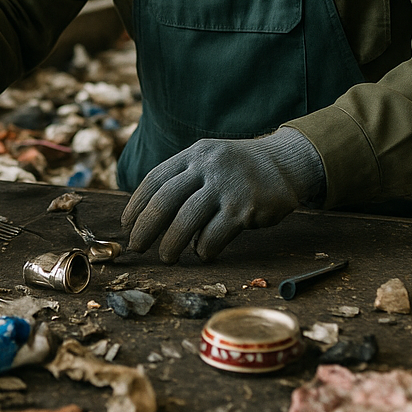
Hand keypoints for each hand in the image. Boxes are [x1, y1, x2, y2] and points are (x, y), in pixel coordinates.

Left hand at [121, 129, 324, 262]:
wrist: (285, 162)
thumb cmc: (240, 168)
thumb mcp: (210, 160)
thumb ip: (184, 178)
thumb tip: (148, 215)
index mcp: (195, 154)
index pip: (155, 179)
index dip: (136, 204)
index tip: (126, 224)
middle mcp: (208, 166)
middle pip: (164, 200)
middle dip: (145, 228)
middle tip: (136, 246)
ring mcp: (226, 186)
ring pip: (185, 221)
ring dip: (171, 244)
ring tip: (166, 257)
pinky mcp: (244, 207)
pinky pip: (214, 235)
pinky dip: (204, 249)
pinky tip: (203, 253)